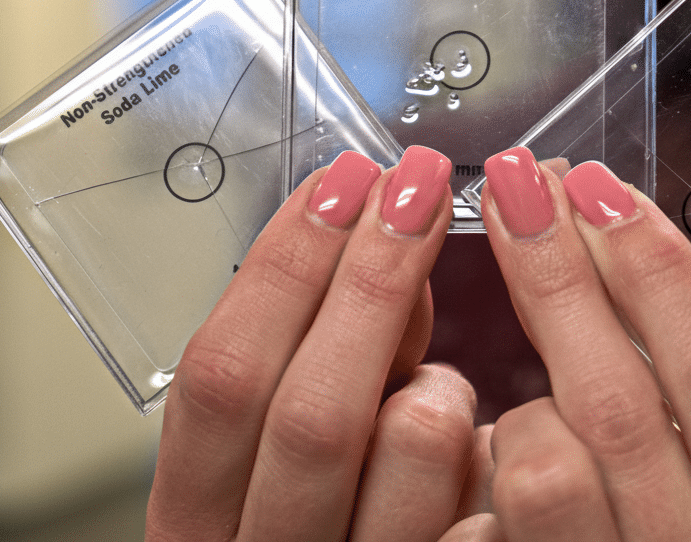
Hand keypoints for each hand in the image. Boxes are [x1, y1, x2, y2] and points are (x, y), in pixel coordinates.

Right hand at [146, 147, 479, 541]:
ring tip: (441, 387)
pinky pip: (485, 507)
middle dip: (373, 278)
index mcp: (195, 514)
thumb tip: (386, 241)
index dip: (282, 266)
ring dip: (441, 382)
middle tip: (419, 188)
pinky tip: (492, 452)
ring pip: (412, 446)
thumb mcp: (285, 449)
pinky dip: (495, 454)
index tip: (342, 182)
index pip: (219, 374)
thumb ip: (328, 362)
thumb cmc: (316, 527)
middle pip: (313, 408)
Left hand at [473, 148, 690, 540]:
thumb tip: (628, 264)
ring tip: (525, 407)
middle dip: (557, 276)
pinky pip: (483, 530)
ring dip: (517, 406)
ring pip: (543, 468)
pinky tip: (480, 471)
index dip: (661, 272)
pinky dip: (478, 483)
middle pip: (621, 402)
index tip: (600, 185)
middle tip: (513, 183)